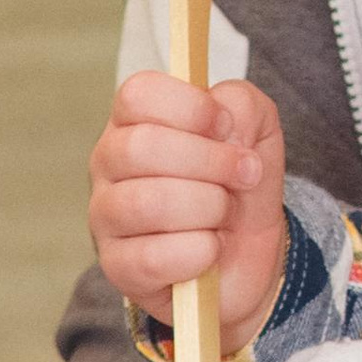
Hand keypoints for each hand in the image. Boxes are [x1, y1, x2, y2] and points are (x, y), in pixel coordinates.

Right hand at [90, 72, 286, 346]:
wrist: (247, 257)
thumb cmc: (238, 186)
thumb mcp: (257, 132)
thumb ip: (244, 106)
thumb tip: (223, 121)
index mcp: (134, 121)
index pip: (137, 94)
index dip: (191, 108)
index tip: (226, 127)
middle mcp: (108, 164)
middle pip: (142, 146)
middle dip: (211, 162)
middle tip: (244, 176)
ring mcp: (105, 216)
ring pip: (148, 203)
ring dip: (209, 208)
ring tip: (225, 214)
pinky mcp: (116, 266)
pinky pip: (154, 257)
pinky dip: (201, 252)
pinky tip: (210, 249)